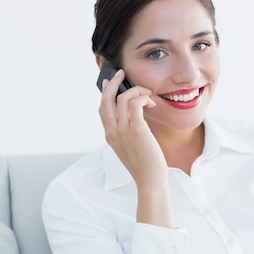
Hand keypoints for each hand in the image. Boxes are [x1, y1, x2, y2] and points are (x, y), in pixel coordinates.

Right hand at [98, 69, 166, 188]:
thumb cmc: (145, 166)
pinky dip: (143, 98)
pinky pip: (135, 103)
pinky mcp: (136, 130)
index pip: (102, 109)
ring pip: (122, 98)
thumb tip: (136, 116)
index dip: (105, 93)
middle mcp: (113, 131)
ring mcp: (123, 130)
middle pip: (106, 99)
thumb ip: (128, 133)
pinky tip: (151, 103)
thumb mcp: (130, 148)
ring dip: (136, 90)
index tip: (110, 82)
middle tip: (122, 73)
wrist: (149, 180)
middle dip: (113, 82)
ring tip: (147, 94)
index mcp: (110, 136)